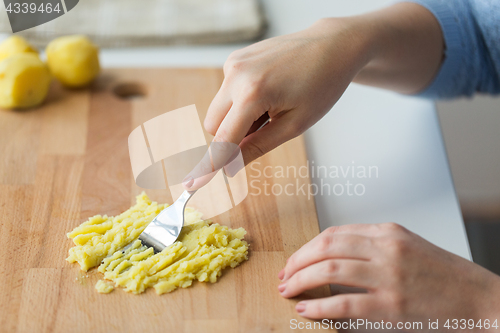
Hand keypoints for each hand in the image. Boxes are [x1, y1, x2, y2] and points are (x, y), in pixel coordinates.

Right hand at [184, 2, 443, 190]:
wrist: (331, 46)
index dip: (210, 165)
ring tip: (271, 107)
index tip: (192, 185)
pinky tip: (266, 92)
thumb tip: (231, 168)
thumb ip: (258, 146)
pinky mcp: (235, 58)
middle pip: (213, 126)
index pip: (224, 140)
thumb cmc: (321, 85)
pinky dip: (240, 102)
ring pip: (218, 110)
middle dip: (231, 137)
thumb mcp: (294, 124)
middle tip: (266, 129)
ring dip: (236, 119)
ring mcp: (233, 63)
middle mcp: (236, 75)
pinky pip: (226, 92)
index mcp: (253, 93)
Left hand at [278, 223, 499, 329]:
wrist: (480, 299)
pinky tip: (305, 310)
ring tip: (288, 290)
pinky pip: (344, 303)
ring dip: (301, 280)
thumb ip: (373, 245)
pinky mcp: (392, 306)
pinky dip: (319, 306)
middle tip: (284, 275)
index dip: (307, 247)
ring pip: (329, 270)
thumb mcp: (408, 246)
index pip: (334, 233)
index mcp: (388, 232)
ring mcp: (389, 277)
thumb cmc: (443, 275)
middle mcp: (386, 249)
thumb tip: (333, 256)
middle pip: (326, 247)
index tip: (294, 260)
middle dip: (297, 262)